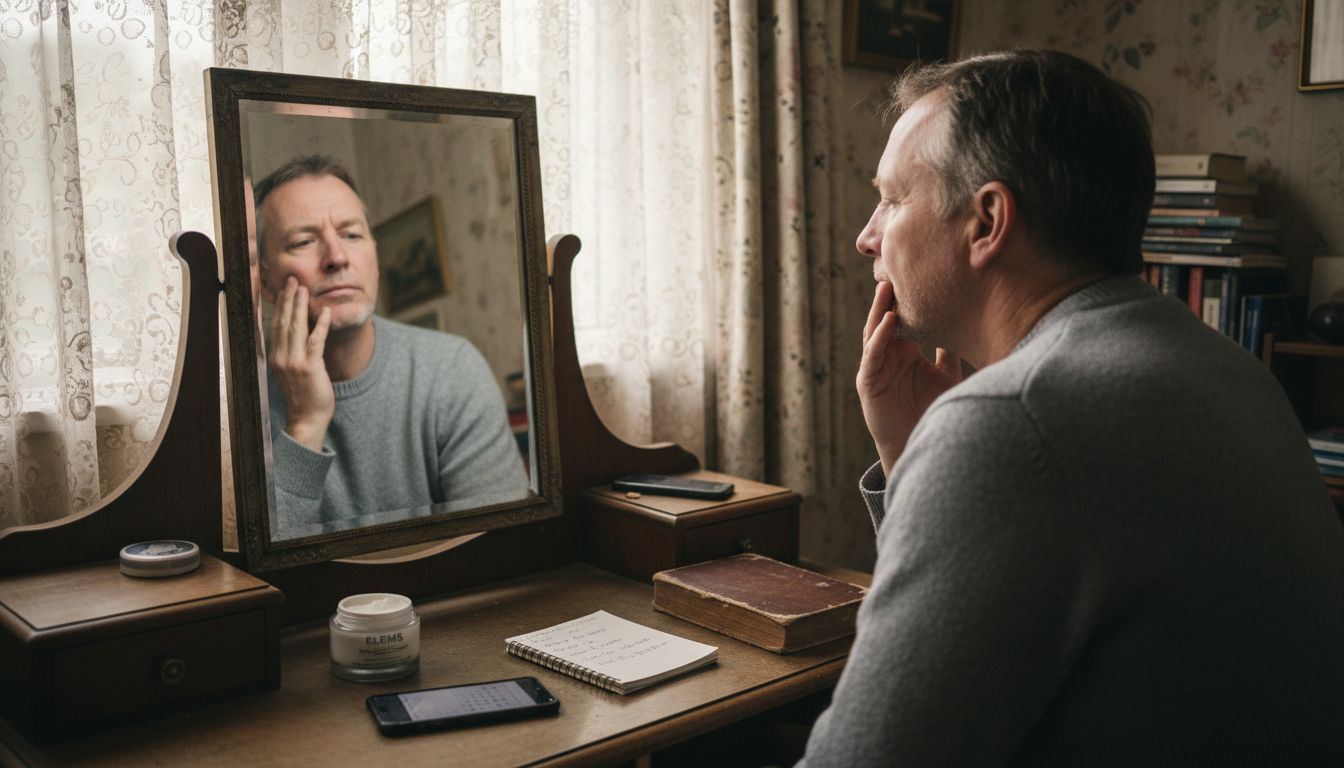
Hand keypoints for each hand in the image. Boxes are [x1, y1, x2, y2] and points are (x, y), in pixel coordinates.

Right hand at [269, 276, 334, 451]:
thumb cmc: (303, 395)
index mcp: (275, 357)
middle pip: (283, 322)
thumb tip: (294, 333)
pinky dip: (320, 325)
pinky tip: (325, 311)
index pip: (275, 325)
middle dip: (288, 299)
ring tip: (303, 289)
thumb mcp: (292, 371)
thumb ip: (291, 352)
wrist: (307, 419)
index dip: (279, 305)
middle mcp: (281, 357)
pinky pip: (315, 342)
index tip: (282, 289)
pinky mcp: (309, 368)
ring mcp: (294, 362)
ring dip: (300, 306)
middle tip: (292, 280)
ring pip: (296, 328)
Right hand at [856, 281, 962, 476]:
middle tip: (897, 270)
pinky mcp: (867, 382)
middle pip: (886, 319)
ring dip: (880, 311)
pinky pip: (872, 355)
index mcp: (906, 350)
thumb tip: (965, 327)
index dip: (907, 298)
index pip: (904, 317)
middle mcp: (888, 355)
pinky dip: (880, 338)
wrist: (918, 443)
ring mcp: (876, 367)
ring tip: (886, 288)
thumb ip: (950, 354)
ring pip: (875, 332)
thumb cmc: (933, 410)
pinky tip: (889, 322)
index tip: (919, 273)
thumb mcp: (947, 376)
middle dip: (889, 297)